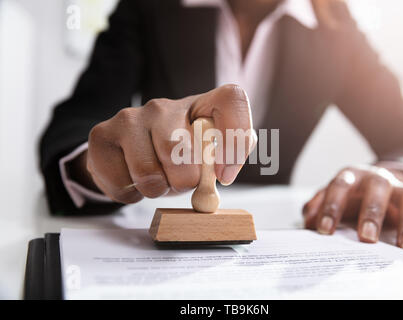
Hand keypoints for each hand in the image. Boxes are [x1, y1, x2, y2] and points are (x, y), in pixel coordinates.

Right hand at [79, 85, 253, 203]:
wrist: (129, 156)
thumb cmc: (176, 158)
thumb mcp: (206, 158)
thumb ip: (225, 161)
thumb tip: (224, 174)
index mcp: (200, 106)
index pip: (232, 100)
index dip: (235, 137)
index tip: (225, 175)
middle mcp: (164, 105)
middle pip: (180, 151)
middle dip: (183, 181)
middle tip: (178, 180)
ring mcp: (130, 117)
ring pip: (148, 173)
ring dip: (155, 189)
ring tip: (155, 179)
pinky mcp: (101, 135)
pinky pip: (122, 184)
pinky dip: (131, 195)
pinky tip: (132, 179)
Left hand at [302, 165, 402, 250]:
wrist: (371, 184)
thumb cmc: (348, 198)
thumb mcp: (330, 201)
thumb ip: (317, 209)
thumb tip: (307, 220)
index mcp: (349, 177)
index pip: (339, 187)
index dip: (331, 206)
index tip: (325, 230)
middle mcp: (374, 178)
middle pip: (375, 188)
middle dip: (371, 213)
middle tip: (366, 238)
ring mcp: (397, 184)